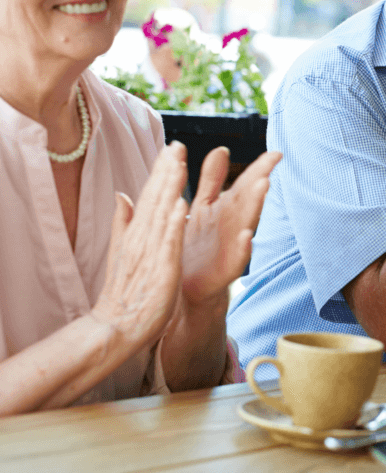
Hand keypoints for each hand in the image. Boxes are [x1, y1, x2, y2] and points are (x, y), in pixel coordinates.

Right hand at [90, 142, 188, 345]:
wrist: (117, 328)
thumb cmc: (126, 291)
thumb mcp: (124, 251)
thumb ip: (123, 221)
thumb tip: (122, 194)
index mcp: (138, 233)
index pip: (150, 196)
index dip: (161, 171)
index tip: (172, 147)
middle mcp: (142, 238)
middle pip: (155, 199)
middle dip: (166, 170)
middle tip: (177, 144)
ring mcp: (151, 253)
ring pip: (162, 215)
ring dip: (171, 189)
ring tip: (180, 163)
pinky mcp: (161, 270)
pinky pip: (168, 244)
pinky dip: (174, 225)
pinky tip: (182, 206)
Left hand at [180, 146, 281, 304]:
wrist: (184, 289)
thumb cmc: (195, 248)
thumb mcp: (202, 207)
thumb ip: (212, 179)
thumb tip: (221, 149)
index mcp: (226, 208)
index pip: (246, 183)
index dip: (260, 167)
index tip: (277, 153)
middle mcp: (232, 225)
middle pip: (248, 200)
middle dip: (259, 181)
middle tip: (272, 164)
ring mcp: (230, 247)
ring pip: (246, 223)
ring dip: (256, 205)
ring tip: (264, 186)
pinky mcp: (223, 271)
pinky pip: (235, 259)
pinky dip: (243, 248)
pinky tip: (247, 237)